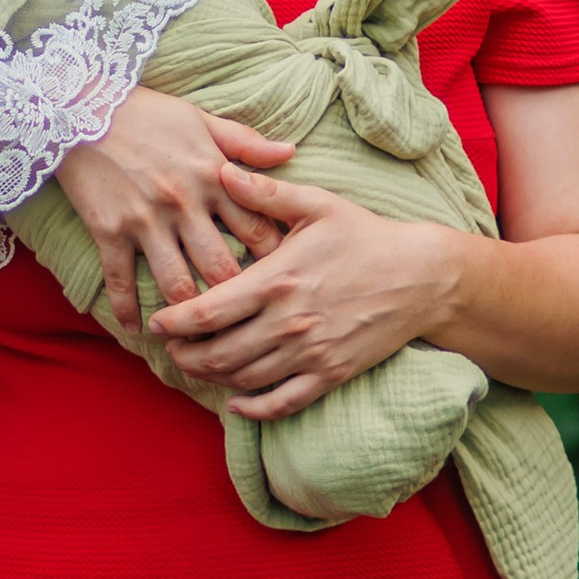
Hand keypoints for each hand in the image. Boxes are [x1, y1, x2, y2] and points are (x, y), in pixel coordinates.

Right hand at [51, 86, 295, 333]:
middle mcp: (184, 203)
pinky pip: (120, 279)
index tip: (281, 282)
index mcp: (213, 176)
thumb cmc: (147, 113)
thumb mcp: (201, 119)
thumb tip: (290, 152)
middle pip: (221, 267)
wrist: (79, 107)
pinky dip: (127, 308)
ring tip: (199, 334)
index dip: (274, 260)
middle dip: (237, 299)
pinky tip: (135, 329)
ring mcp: (145, 220)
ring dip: (189, 313)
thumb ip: (246, 142)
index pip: (256, 228)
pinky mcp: (108, 230)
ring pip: (176, 282)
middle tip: (247, 322)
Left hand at [149, 178, 465, 416]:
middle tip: (169, 350)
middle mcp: (289, 321)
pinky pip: (284, 402)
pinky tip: (236, 403)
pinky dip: (254, 408)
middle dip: (184, 355)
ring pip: (245, 378)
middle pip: (218, 352)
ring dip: (211, 378)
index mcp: (278, 279)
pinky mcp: (332, 373)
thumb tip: (221, 170)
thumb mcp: (317, 204)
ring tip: (195, 367)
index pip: (208, 311)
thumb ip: (265, 193)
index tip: (156, 324)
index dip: (174, 322)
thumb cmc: (366, 236)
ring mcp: (311, 352)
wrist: (422, 277)